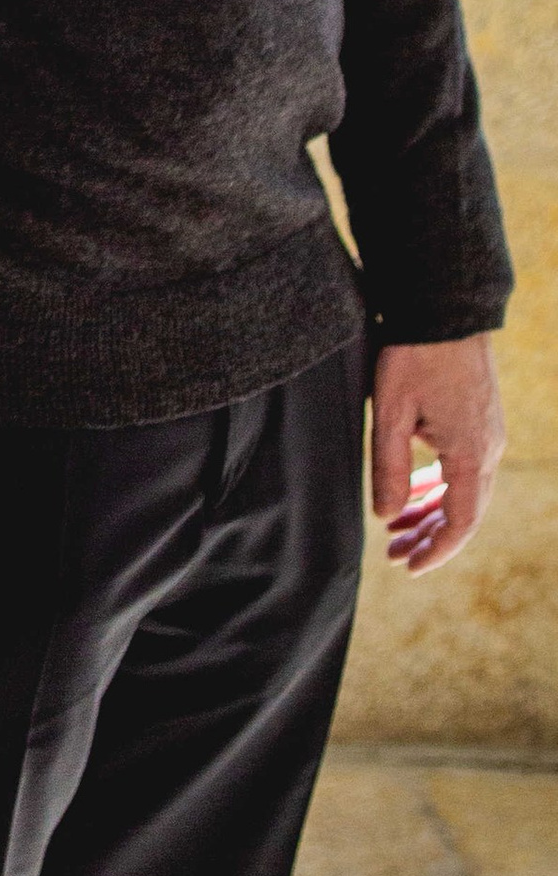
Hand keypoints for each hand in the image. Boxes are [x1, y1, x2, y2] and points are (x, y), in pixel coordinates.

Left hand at [372, 334, 504, 574]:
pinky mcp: (480, 420)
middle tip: (394, 555)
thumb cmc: (414, 355)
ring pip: (466, 491)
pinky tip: (414, 492)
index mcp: (471, 454)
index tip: (408, 567)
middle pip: (465, 512)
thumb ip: (389, 468)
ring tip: (398, 529)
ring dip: (433, 513)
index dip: (436, 551)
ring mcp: (488, 434)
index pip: (462, 522)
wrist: (444, 307)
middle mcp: (488, 449)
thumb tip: (386, 516)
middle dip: (430, 538)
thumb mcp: (391, 413)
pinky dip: (440, 487)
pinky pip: (465, 468)